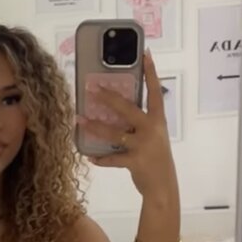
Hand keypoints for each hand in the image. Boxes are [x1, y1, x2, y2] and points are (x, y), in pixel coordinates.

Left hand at [76, 50, 177, 198]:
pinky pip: (112, 159)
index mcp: (158, 120)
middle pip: (127, 108)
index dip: (150, 73)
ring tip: (79, 119)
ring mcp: (143, 145)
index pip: (155, 92)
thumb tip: (116, 112)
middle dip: (108, 97)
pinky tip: (89, 156)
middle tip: (91, 87)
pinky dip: (100, 158)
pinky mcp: (134, 161)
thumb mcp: (154, 137)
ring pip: (114, 133)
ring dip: (94, 126)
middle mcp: (151, 129)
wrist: (163, 187)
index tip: (145, 53)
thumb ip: (140, 124)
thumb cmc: (157, 160)